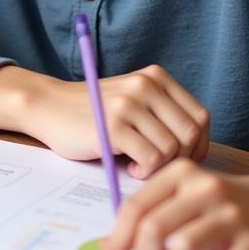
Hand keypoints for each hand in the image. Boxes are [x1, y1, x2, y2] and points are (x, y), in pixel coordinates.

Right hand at [0, 64, 209, 179]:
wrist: (48, 107)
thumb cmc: (92, 113)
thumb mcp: (134, 102)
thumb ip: (163, 114)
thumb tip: (198, 150)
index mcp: (156, 77)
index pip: (200, 117)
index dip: (197, 145)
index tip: (179, 159)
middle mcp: (146, 86)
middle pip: (191, 135)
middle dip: (180, 160)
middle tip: (156, 166)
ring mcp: (130, 104)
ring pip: (172, 150)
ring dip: (158, 167)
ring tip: (136, 163)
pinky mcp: (114, 126)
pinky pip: (151, 160)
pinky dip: (144, 171)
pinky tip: (127, 165)